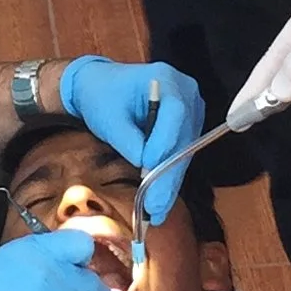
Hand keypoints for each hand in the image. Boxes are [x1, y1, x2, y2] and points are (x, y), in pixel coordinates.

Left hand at [58, 58, 203, 219]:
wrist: (100, 87)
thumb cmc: (101, 96)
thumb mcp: (109, 117)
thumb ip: (129, 140)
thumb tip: (145, 166)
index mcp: (167, 79)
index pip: (175, 113)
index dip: (164, 142)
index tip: (148, 166)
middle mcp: (186, 94)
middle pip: (183, 138)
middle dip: (168, 175)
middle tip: (155, 205)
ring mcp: (190, 112)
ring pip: (183, 153)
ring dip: (169, 183)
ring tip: (156, 211)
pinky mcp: (185, 129)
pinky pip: (179, 156)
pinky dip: (168, 178)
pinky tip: (159, 200)